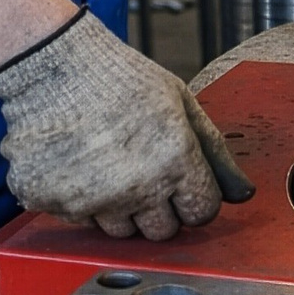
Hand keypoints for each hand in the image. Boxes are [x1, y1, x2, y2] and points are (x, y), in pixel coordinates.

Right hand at [0, 9, 254, 238]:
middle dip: (158, 208)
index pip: (202, 212)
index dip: (194, 196)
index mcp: (175, 161)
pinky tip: (77, 163)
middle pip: (162, 232)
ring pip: (119, 231)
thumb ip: (214, 152)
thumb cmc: (118, 77)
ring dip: (118, 207)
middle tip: (142, 170)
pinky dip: (78, 199)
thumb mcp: (180, 102)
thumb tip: (243, 193)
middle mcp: (136, 187)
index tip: (180, 179)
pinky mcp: (52, 201)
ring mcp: (92, 199)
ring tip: (107, 162)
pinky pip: (77, 220)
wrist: (50, 62)